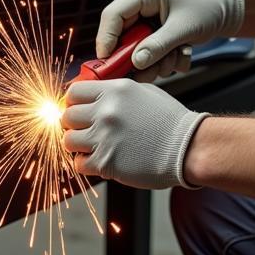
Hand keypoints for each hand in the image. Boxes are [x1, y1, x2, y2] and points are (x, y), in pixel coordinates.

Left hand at [61, 78, 208, 189]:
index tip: (76, 108)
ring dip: (77, 145)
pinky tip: (98, 160)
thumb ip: (115, 92)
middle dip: (73, 124)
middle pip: (67, 116)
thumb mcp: (143, 91)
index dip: (73, 101)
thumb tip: (94, 96)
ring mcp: (104, 137)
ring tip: (90, 146)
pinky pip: (78, 163)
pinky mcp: (106, 162)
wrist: (187, 148)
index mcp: (114, 90)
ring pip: (68, 140)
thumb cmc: (169, 121)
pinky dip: (85, 164)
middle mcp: (106, 111)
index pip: (74, 91)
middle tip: (84, 129)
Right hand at [98, 0, 244, 81]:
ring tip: (177, 58)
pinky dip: (163, 55)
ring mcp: (148, 11)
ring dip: (155, 58)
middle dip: (138, 56)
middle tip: (149, 73)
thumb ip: (158, 46)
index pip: (113, 15)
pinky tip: (182, 53)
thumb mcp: (184, 28)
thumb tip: (135, 63)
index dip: (106, 40)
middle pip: (123, 33)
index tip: (107, 64)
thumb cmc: (209, 7)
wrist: (229, 5)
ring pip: (137, 43)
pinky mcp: (155, 24)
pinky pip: (149, 45)